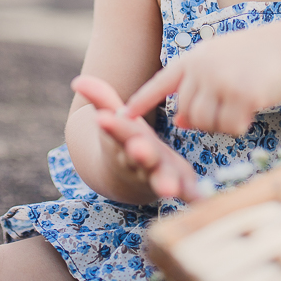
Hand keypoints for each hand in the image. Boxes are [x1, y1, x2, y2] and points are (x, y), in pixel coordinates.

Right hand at [71, 76, 202, 202]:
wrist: (129, 180)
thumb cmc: (125, 140)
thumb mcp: (114, 120)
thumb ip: (101, 99)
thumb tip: (78, 81)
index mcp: (124, 142)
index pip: (117, 132)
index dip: (112, 126)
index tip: (102, 118)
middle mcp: (139, 162)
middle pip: (139, 159)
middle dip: (140, 154)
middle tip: (139, 148)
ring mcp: (158, 175)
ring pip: (160, 180)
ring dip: (164, 183)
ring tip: (169, 188)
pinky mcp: (180, 185)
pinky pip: (187, 192)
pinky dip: (193, 197)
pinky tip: (202, 199)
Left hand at [123, 28, 280, 134]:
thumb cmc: (254, 58)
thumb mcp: (219, 65)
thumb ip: (196, 88)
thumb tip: (180, 123)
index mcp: (192, 58)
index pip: (159, 83)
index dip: (140, 101)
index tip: (119, 115)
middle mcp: (202, 68)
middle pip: (186, 113)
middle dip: (203, 119)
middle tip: (228, 106)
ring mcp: (221, 80)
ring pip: (205, 123)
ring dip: (222, 122)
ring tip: (240, 104)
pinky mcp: (242, 94)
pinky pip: (230, 127)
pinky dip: (240, 125)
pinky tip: (252, 108)